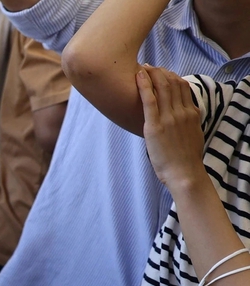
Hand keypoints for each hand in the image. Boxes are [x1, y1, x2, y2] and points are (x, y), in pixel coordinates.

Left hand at [138, 65, 207, 190]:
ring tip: (142, 68)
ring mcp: (169, 118)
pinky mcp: (155, 126)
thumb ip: (188, 120)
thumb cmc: (185, 157)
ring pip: (162, 88)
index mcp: (191, 113)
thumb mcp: (192, 134)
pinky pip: (150, 100)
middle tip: (149, 66)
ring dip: (152, 74)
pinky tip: (138, 77)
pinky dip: (144, 86)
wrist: (184, 172)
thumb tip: (181, 115)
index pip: (182, 86)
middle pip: (172, 83)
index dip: (171, 75)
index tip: (162, 71)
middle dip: (160, 71)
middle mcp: (182, 112)